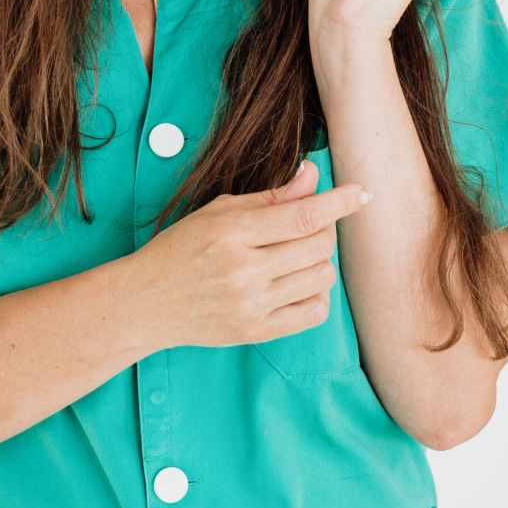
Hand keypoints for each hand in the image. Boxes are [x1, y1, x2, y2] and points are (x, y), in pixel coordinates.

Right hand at [125, 159, 369, 348]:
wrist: (146, 301)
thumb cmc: (180, 248)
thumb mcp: (219, 211)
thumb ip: (271, 197)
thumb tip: (313, 175)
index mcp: (233, 232)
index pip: (304, 215)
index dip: (339, 202)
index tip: (361, 192)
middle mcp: (244, 271)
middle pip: (318, 245)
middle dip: (325, 228)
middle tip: (309, 224)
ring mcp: (252, 305)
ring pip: (321, 277)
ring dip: (319, 260)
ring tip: (298, 254)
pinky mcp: (256, 332)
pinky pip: (313, 313)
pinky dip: (316, 293)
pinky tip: (299, 282)